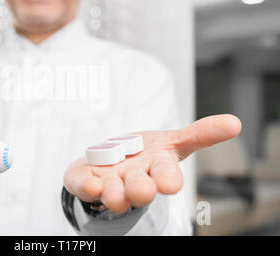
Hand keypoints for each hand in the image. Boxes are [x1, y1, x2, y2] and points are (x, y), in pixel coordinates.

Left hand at [63, 114, 241, 212]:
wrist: (110, 164)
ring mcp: (108, 181)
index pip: (166, 175)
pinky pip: (82, 183)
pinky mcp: (86, 180)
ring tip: (112, 194)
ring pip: (112, 191)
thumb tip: (235, 123)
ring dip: (113, 193)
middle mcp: (133, 179)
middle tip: (141, 192)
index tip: (169, 184)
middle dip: (140, 190)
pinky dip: (85, 186)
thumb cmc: (143, 155)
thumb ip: (200, 134)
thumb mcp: (171, 142)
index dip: (168, 179)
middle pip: (139, 187)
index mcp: (156, 169)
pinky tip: (89, 185)